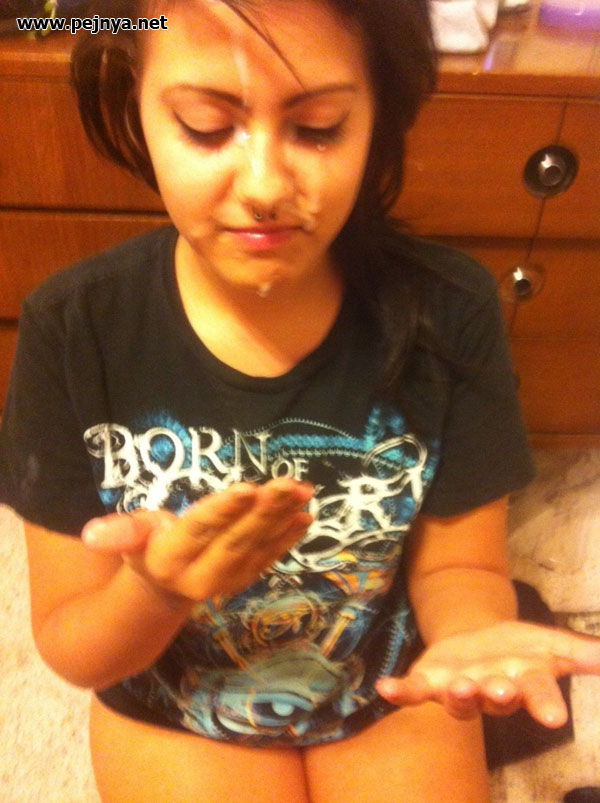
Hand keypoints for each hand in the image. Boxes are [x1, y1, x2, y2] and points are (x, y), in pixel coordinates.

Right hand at [81, 478, 313, 601]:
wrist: (163, 590)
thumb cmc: (147, 548)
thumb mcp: (131, 538)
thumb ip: (121, 532)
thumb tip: (90, 534)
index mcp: (170, 558)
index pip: (199, 531)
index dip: (223, 511)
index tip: (247, 489)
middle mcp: (201, 575)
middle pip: (236, 539)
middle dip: (266, 512)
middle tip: (290, 485)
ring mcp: (228, 580)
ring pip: (258, 547)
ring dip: (283, 520)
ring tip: (303, 492)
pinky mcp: (246, 578)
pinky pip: (270, 557)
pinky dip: (289, 538)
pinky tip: (306, 516)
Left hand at [375, 621, 599, 727]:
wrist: (476, 637)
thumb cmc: (519, 648)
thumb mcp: (551, 644)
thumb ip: (581, 652)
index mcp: (524, 682)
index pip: (539, 695)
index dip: (545, 705)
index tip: (554, 717)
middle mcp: (492, 692)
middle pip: (497, 700)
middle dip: (498, 696)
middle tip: (500, 690)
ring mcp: (460, 690)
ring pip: (459, 701)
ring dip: (458, 696)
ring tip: (459, 686)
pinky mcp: (431, 683)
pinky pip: (414, 692)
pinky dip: (400, 692)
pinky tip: (384, 688)